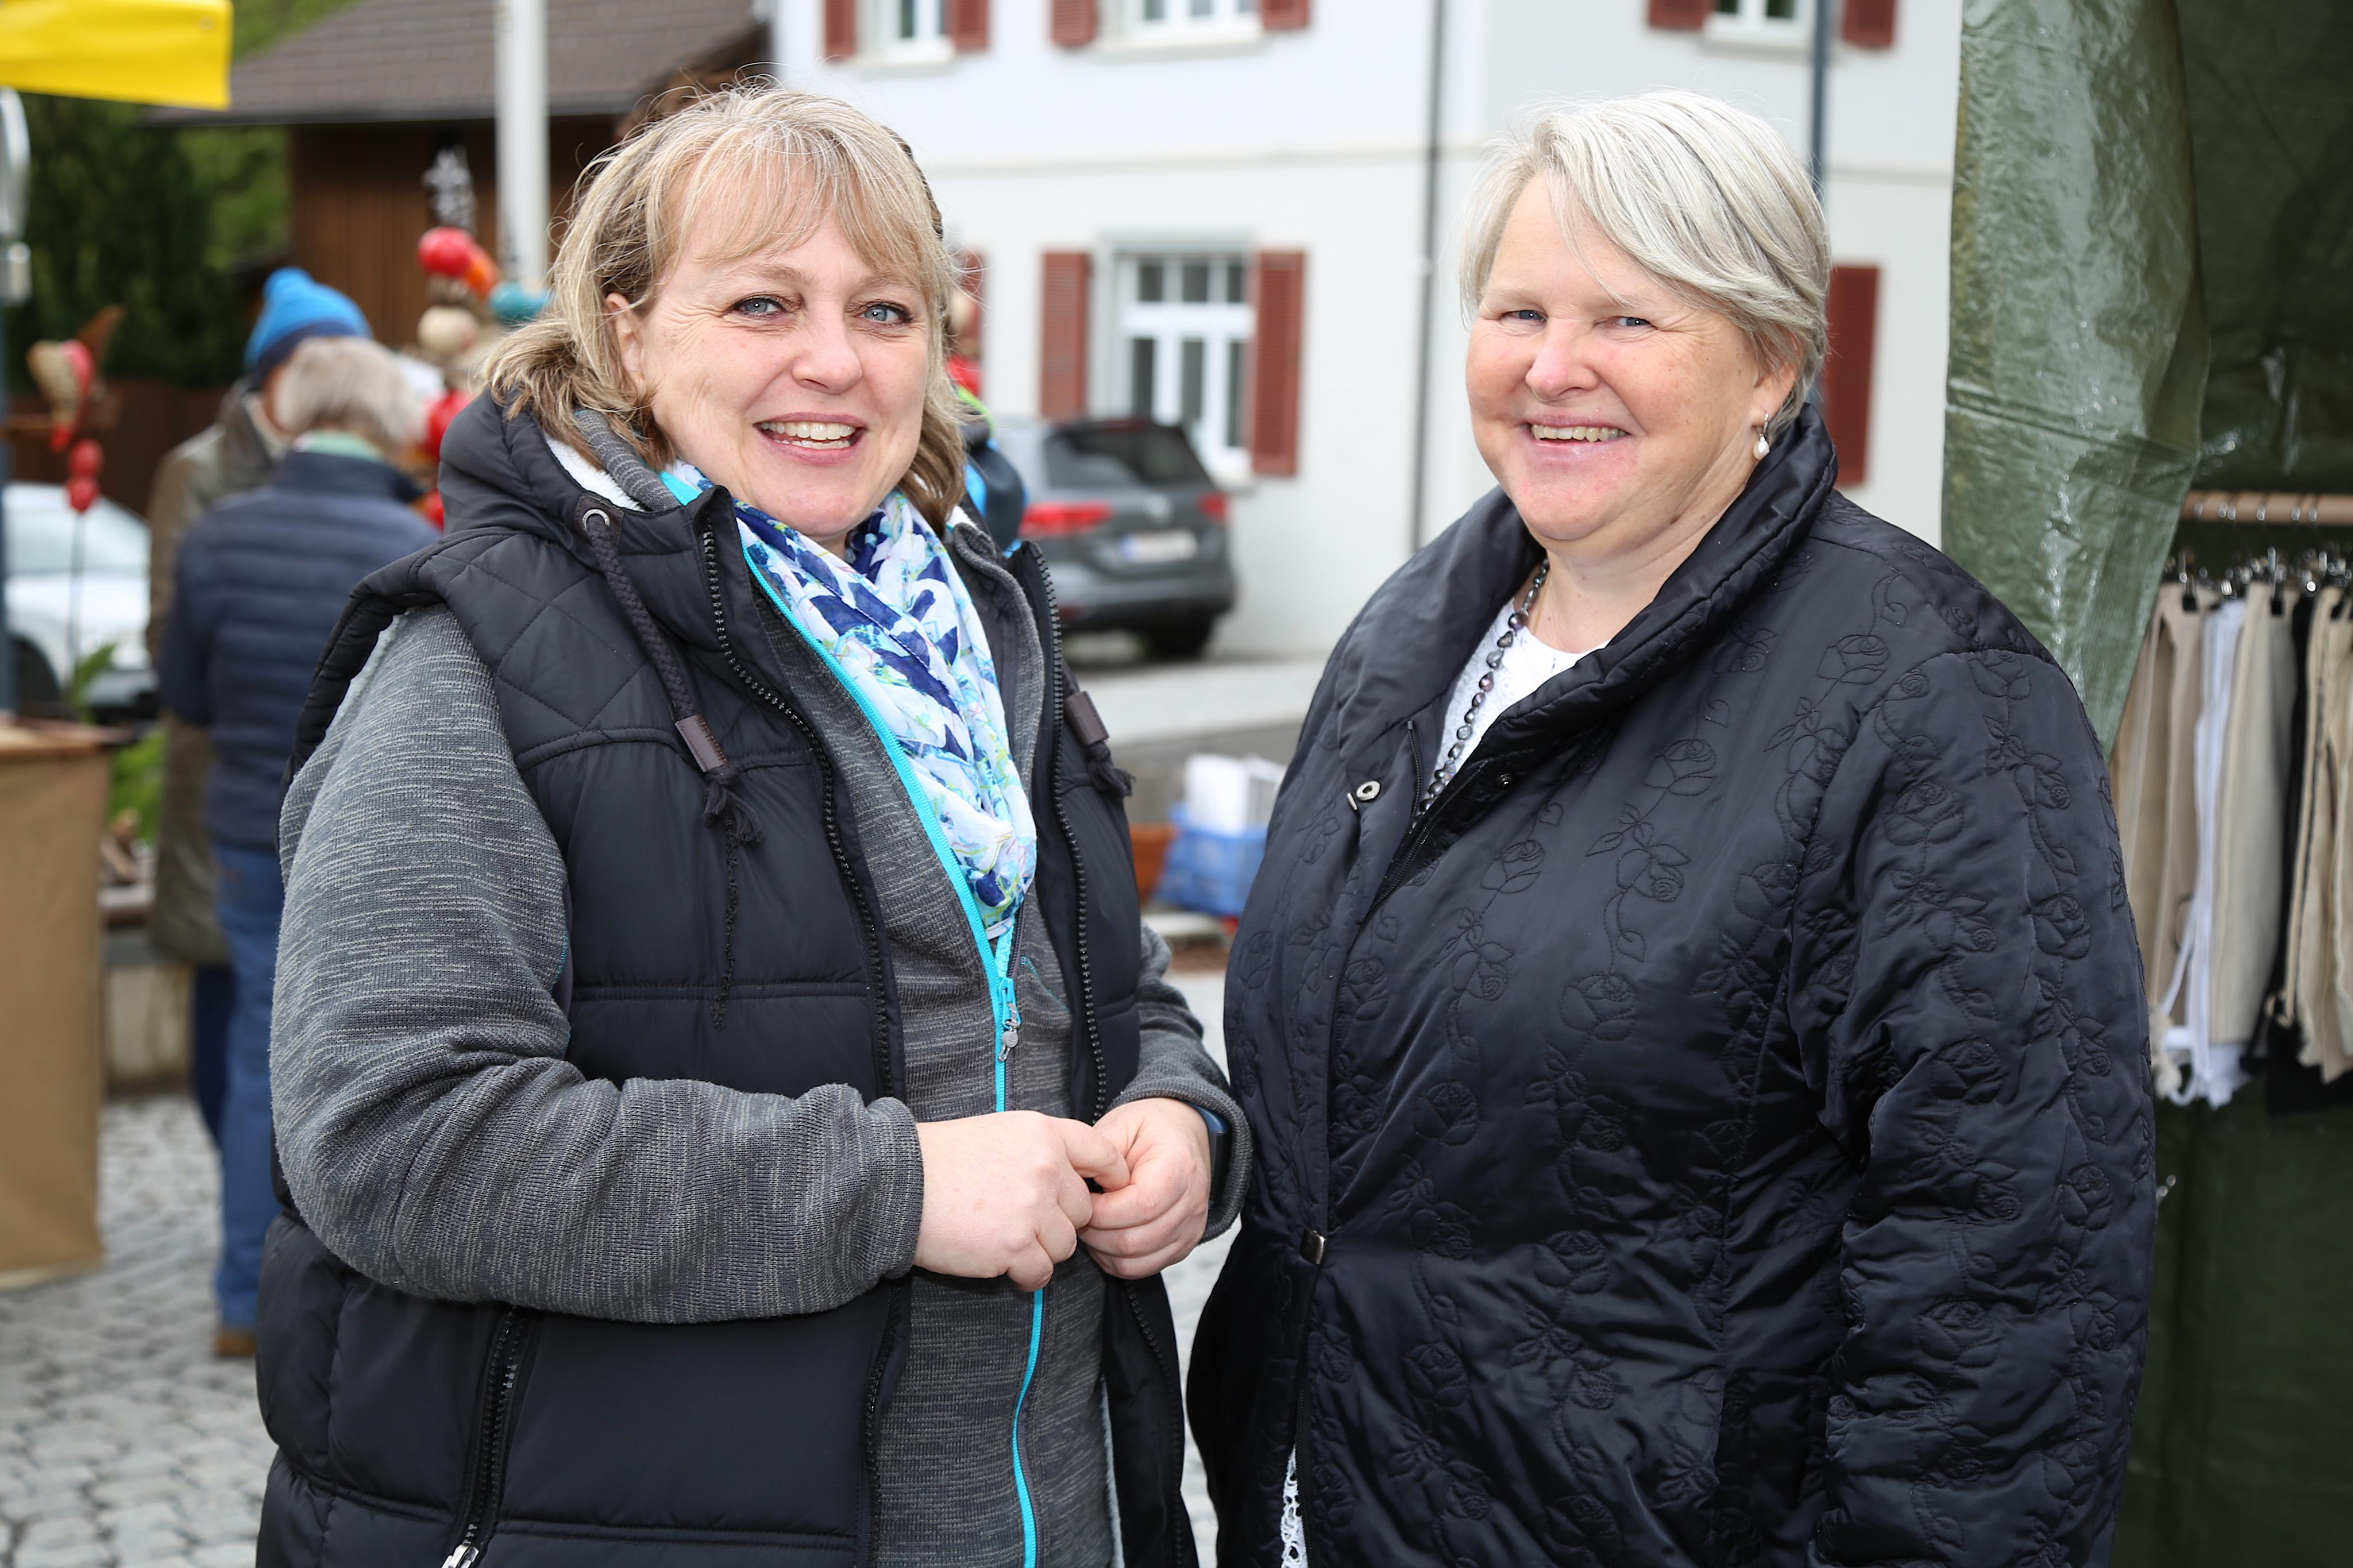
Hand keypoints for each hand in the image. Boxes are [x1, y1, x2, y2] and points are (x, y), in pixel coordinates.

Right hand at [915, 1112, 1130, 1290]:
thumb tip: (1070, 1175)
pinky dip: (1025, 1275)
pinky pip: (1042, 1273)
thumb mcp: (999, 1132)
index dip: (1112, 1176)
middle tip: (1024, 1221)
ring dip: (1041, 1249)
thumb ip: (1039, 1150)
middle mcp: (1045, 1168)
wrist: (897, 1183)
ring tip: (1005, 1239)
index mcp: (1043, 1134)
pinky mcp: (1014, 1246)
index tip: (1110, 1191)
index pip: (1103, 1154)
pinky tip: (1002, 1262)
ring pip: (1065, 1244)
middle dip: (1059, 1221)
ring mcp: (1032, 1209)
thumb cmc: (941, 1159)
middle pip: (1083, 1209)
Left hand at [1080, 1098, 1213, 1279]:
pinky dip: (1116, 1260)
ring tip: (1089, 1224)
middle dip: (1096, 1233)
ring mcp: (1190, 1229)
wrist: (1181, 1135)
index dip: (1103, 1210)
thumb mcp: (1121, 1125)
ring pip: (1136, 1260)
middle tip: (1078, 1214)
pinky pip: (1143, 1268)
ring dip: (1102, 1249)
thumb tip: (1074, 1184)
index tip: (1083, 1198)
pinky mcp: (1182, 1246)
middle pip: (1135, 1240)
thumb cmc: (1150, 1128)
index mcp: (1179, 1168)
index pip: (1141, 1206)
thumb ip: (1100, 1154)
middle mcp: (1191, 1204)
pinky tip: (1104, 1238)